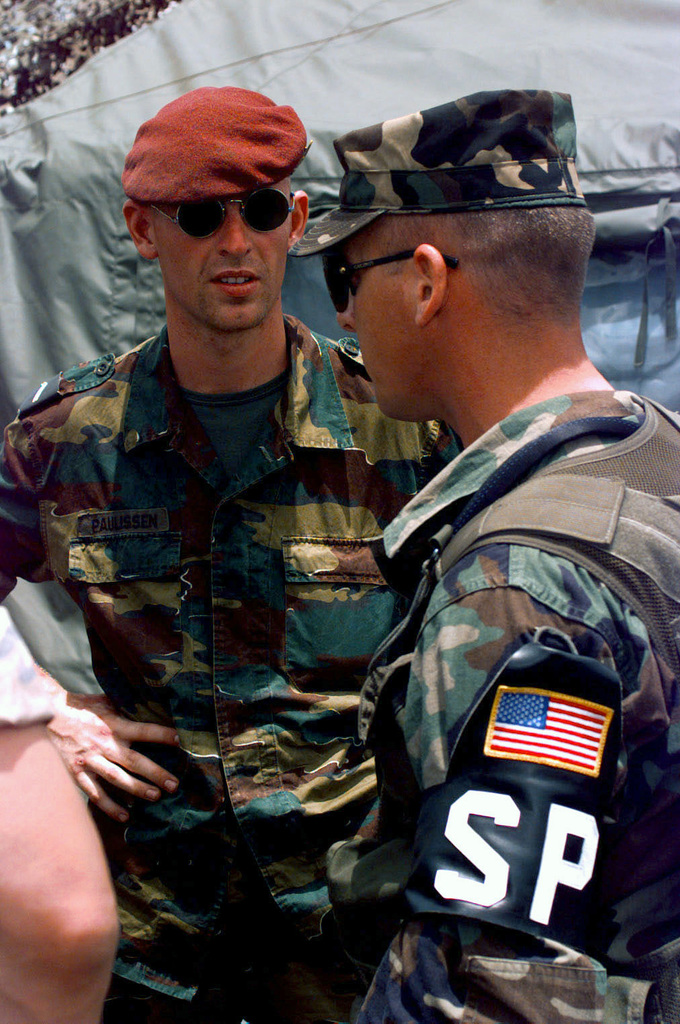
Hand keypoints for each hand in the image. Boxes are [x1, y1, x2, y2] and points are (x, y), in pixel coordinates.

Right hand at [47, 691, 179, 821]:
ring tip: (155, 797)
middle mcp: (103, 744)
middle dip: (156, 773)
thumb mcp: (105, 701)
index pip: (142, 730)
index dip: (161, 735)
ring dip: (137, 789)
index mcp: (113, 725)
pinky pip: (95, 793)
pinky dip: (109, 806)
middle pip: (134, 761)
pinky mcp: (76, 773)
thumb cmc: (81, 707)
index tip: (179, 740)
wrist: (48, 715)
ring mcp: (90, 760)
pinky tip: (125, 816)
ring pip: (117, 779)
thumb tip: (150, 704)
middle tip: (174, 784)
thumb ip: (126, 707)